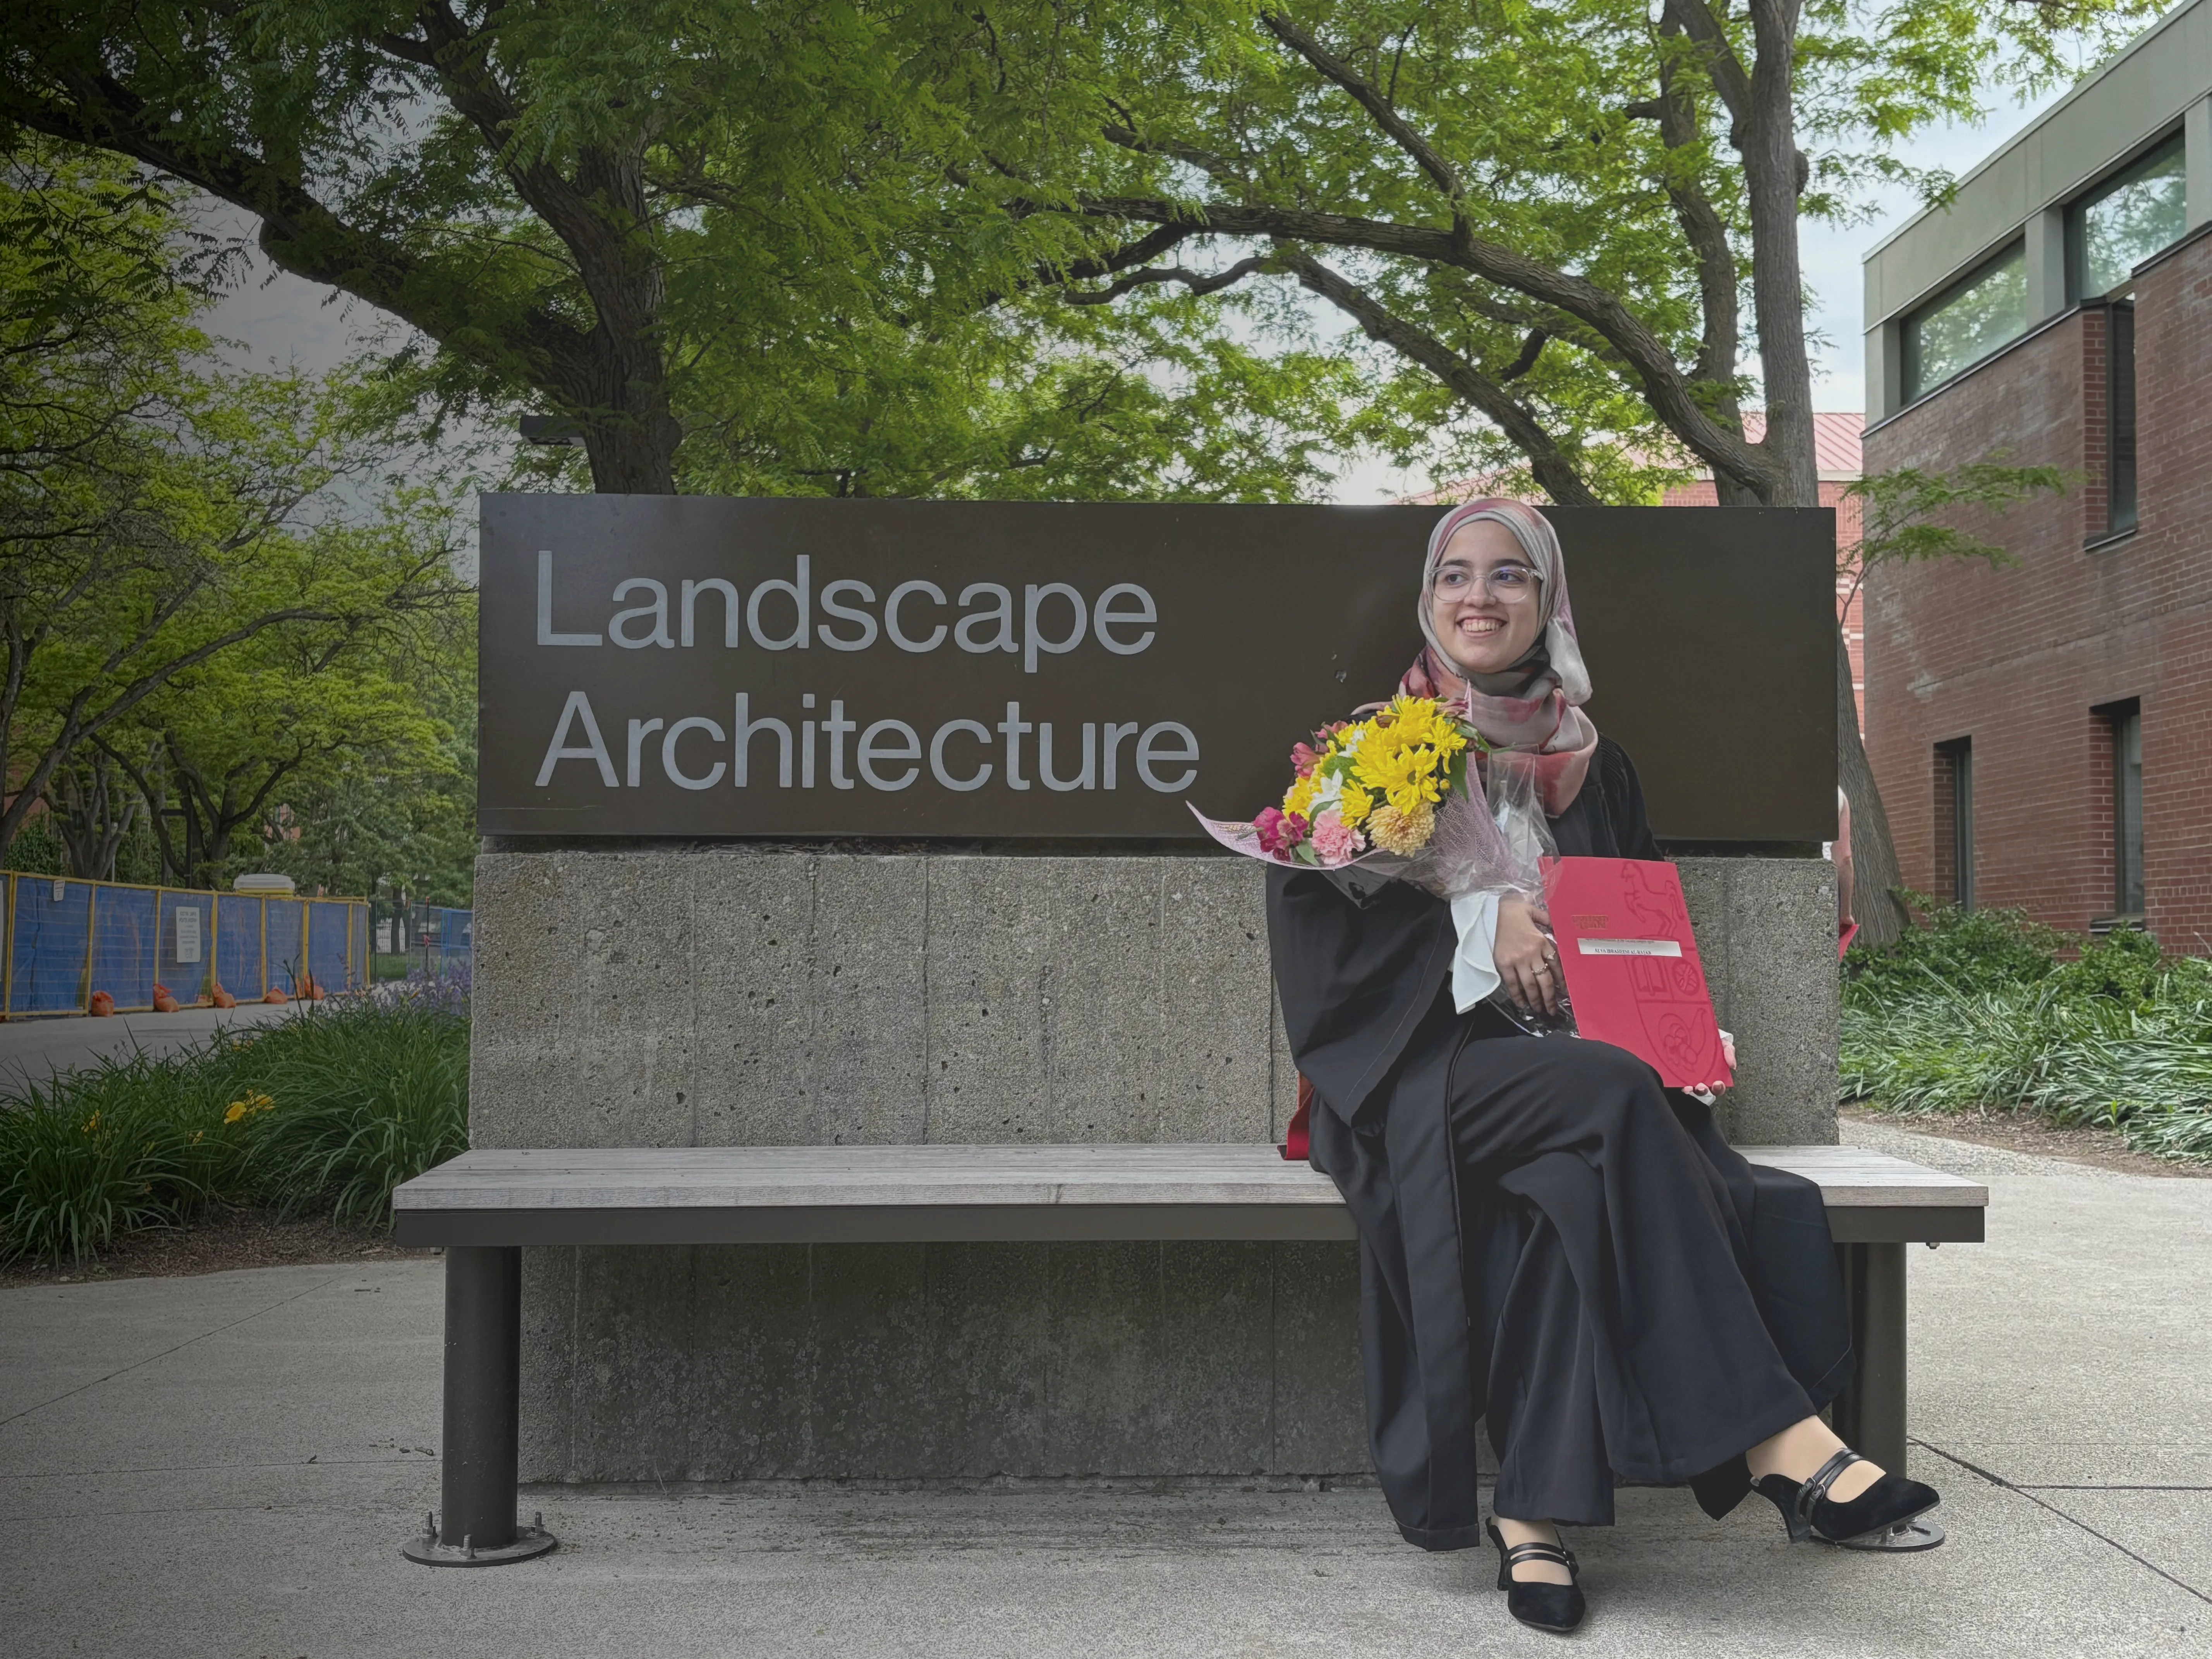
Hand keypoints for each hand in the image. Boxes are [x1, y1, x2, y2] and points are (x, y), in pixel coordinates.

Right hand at [1495, 896, 1561, 1015]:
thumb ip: (1550, 923)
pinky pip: (1512, 983)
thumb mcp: (1538, 914)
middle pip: (1544, 980)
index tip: (1565, 992)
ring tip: (1540, 1010)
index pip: (1556, 966)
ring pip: (1530, 985)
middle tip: (1553, 1010)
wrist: (1496, 910)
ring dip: (1536, 1000)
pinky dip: (1517, 995)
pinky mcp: (1503, 963)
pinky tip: (1522, 1004)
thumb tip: (1562, 930)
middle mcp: (1532, 953)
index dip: (1561, 981)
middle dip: (1550, 997)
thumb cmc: (1518, 911)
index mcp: (1542, 942)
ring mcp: (1517, 959)